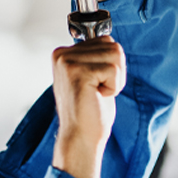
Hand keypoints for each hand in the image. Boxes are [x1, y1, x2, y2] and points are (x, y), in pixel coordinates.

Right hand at [51, 36, 125, 177]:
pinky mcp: (78, 72)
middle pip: (112, 45)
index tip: (95, 84)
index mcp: (62, 53)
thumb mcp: (91, 76)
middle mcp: (62, 54)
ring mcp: (68, 62)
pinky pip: (114, 69)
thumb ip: (95, 56)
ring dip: (115, 79)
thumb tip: (108, 40)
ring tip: (97, 93)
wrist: (80, 138)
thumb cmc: (89, 111)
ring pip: (115, 54)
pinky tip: (97, 97)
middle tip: (98, 91)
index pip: (104, 40)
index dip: (110, 65)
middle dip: (115, 71)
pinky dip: (113, 87)